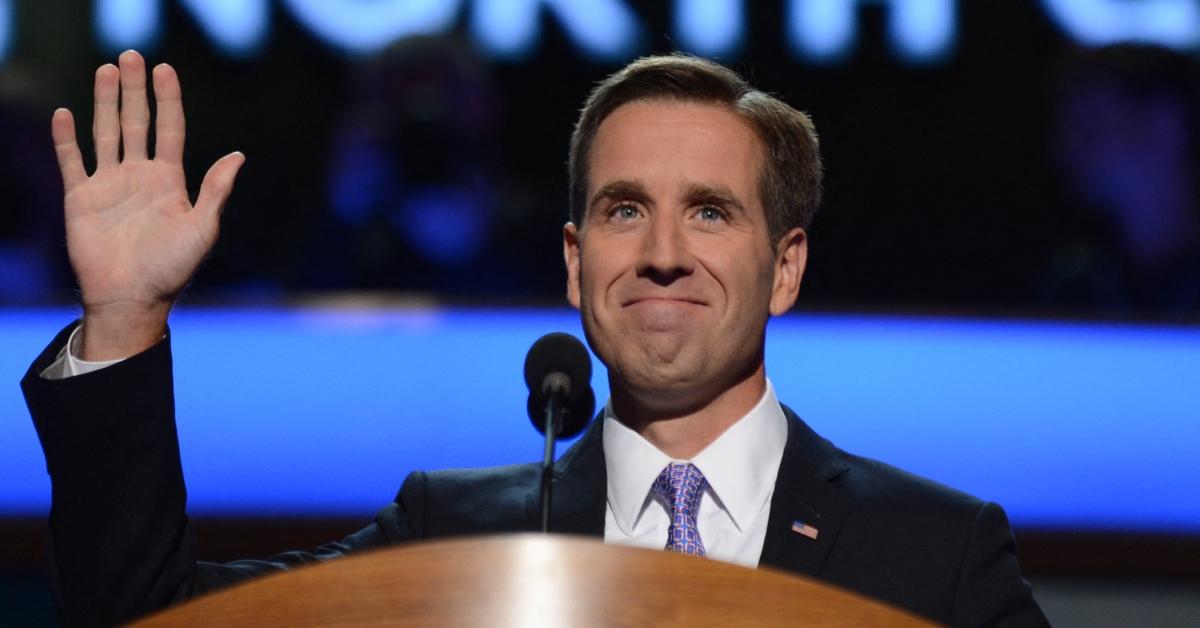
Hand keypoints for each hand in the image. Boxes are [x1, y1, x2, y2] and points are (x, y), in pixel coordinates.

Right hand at [52, 50, 243, 359]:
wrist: (133, 297)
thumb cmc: (172, 268)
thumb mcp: (203, 228)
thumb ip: (216, 190)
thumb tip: (238, 155)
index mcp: (169, 180)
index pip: (169, 128)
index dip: (167, 99)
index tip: (165, 69)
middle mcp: (139, 176)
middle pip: (137, 122)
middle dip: (134, 89)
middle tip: (130, 55)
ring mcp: (110, 185)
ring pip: (106, 133)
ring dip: (104, 102)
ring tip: (105, 70)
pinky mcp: (81, 199)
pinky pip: (73, 161)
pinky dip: (66, 139)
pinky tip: (65, 114)